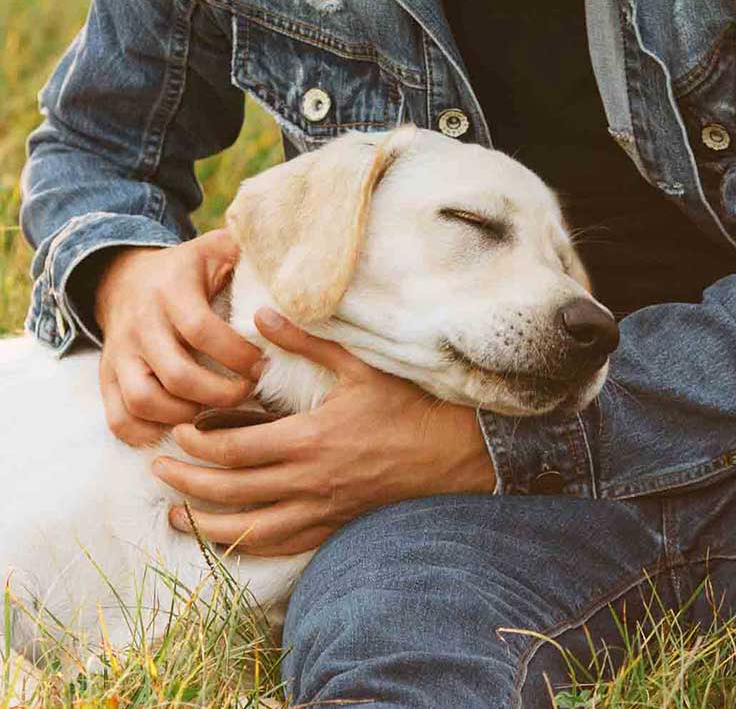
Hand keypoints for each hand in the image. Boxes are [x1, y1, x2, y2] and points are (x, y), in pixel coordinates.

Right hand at [94, 231, 265, 445]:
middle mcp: (140, 323)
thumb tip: (299, 269)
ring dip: (186, 417)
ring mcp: (119, 353)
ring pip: (144, 401)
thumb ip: (254, 254)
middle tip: (247, 395)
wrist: (124, 277)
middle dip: (221, 395)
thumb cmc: (189, 269)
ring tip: (216, 414)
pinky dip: (148, 434)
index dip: (237, 355)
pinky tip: (181, 429)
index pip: (201, 330)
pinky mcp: (107, 377)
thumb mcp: (218, 249)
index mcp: (171, 290)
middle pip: (177, 375)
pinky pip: (118, 419)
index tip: (264, 366)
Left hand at [153, 308, 496, 555]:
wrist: (453, 453)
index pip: (234, 450)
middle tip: (158, 469)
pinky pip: (281, 544)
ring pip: (249, 529)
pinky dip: (246, 544)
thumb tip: (263, 314)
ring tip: (175, 514)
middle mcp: (310, 481)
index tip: (179, 433)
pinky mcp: (334, 525)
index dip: (196, 445)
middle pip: (230, 491)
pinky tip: (226, 537)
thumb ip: (308, 342)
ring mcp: (322, 509)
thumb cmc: (408, 407)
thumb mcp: (360, 367)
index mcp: (310, 439)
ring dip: (205, 524)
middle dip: (186, 482)